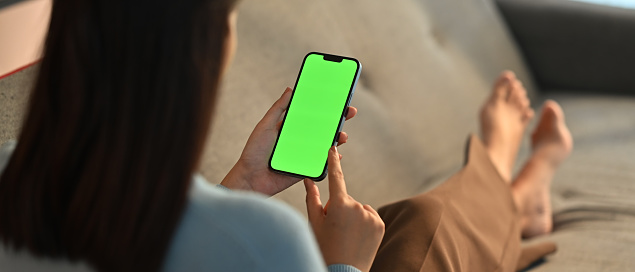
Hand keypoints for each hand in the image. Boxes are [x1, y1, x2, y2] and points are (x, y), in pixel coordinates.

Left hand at [220, 87, 357, 195]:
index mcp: (291, 127)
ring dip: (337, 139)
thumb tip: (290, 89)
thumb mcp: (266, 125)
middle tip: (349, 111)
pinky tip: (337, 154)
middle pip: (323, 128)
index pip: (312, 114)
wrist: (250, 178)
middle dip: (338, 119)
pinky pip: (322, 163)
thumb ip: (279, 108)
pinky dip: (332, 158)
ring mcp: (304, 153)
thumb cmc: (254, 151)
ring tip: (342, 135)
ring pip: (326, 144)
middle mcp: (300, 139)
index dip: (326, 106)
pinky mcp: (305, 168)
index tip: (338, 97)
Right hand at [304, 146, 383, 271]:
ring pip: (358, 209)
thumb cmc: (325, 248)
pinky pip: (369, 216)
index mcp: (339, 204)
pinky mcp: (380, 224)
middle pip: (346, 200)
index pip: (336, 177)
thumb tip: (308, 181)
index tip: (333, 149)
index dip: (333, 161)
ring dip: (352, 217)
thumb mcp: (314, 223)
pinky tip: (356, 237)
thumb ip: (312, 198)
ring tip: (345, 236)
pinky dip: (363, 223)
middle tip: (334, 229)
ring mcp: (371, 216)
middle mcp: (358, 207)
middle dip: (339, 209)